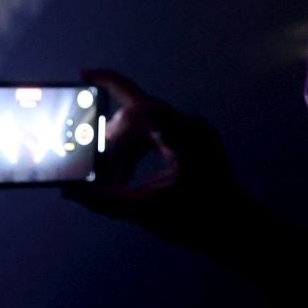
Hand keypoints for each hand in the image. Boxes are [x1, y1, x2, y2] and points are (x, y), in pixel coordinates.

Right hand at [66, 69, 281, 275]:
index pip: (137, 105)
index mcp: (181, 136)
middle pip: (139, 114)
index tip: (83, 75)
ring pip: (147, 124)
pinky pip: (159, 133)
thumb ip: (104, 200)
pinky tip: (128, 175)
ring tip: (113, 178)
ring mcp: (195, 132)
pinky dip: (139, 150)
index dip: (108, 83)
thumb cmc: (197, 221)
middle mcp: (190, 126)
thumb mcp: (145, 211)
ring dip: (125, 148)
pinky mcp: (196, 142)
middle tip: (94, 160)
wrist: (238, 232)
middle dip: (113, 136)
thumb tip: (70, 192)